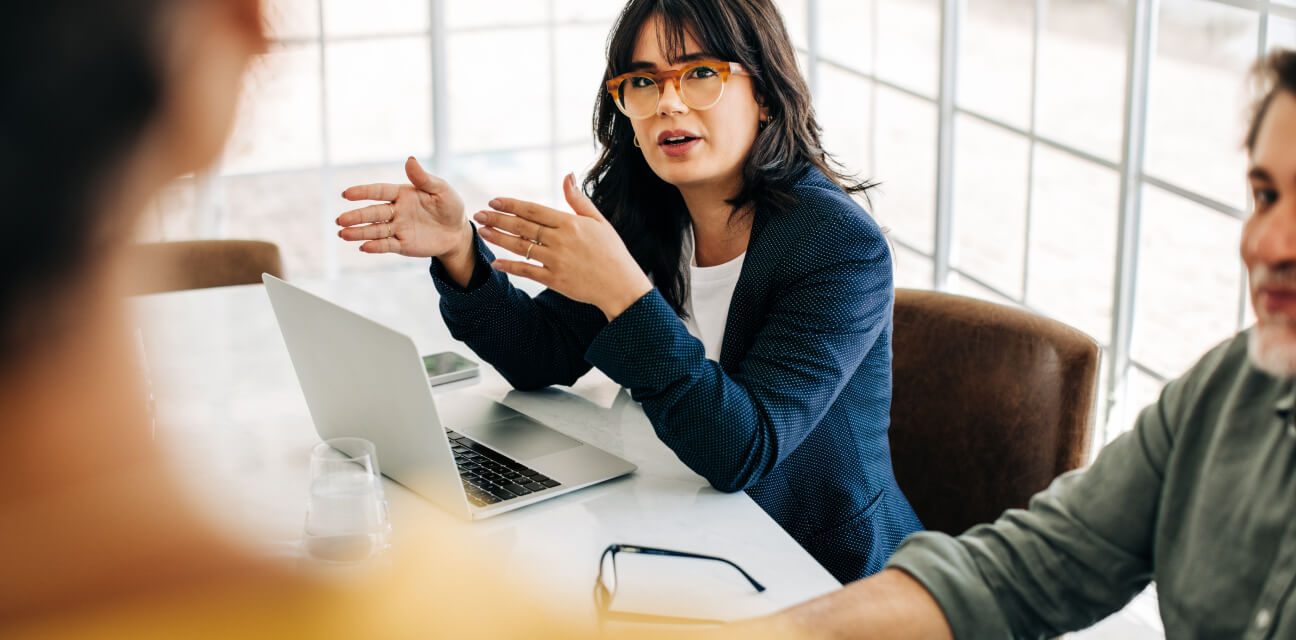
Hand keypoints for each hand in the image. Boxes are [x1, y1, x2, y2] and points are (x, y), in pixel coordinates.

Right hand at [337, 156, 469, 258]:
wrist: (458, 232)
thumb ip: (424, 178)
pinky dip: (376, 246)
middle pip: (373, 213)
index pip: (379, 191)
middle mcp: (396, 211)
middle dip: (356, 216)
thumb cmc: (450, 206)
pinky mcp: (403, 245)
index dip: (363, 192)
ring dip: (359, 232)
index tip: (346, 194)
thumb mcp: (441, 190)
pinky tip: (363, 247)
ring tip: (342, 234)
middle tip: (339, 220)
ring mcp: (398, 228)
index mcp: (402, 194)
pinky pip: (387, 245)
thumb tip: (409, 159)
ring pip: (375, 230)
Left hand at [474, 174, 653, 320]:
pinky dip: (510, 267)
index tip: (494, 201)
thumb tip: (567, 175)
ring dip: (499, 238)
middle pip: (522, 226)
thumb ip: (578, 199)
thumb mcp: (599, 221)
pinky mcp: (554, 280)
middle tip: (479, 213)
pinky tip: (496, 263)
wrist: (621, 285)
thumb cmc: (612, 251)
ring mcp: (556, 261)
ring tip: (483, 231)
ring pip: (521, 246)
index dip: (512, 205)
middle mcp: (560, 240)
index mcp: (570, 223)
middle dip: (498, 219)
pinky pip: (527, 271)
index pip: (534, 210)